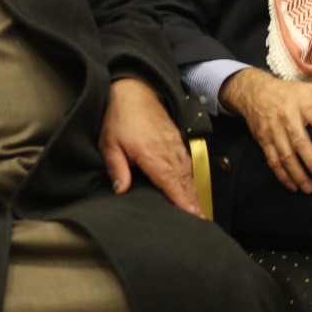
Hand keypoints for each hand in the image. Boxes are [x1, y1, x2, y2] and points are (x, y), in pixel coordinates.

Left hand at [99, 78, 202, 216]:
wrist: (133, 90)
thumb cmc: (119, 117)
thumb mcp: (109, 144)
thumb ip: (116, 168)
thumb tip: (121, 190)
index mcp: (151, 153)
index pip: (170, 182)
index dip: (181, 200)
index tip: (192, 215)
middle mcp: (167, 150)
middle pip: (184, 180)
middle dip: (193, 201)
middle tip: (201, 221)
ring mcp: (174, 143)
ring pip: (188, 172)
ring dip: (194, 191)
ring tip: (198, 211)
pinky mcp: (176, 139)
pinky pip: (187, 161)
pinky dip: (191, 177)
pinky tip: (191, 188)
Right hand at [218, 68, 311, 193]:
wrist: (254, 92)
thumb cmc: (289, 92)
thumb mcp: (311, 89)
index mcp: (302, 103)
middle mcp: (287, 116)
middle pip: (299, 141)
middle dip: (311, 160)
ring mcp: (274, 130)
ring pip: (285, 155)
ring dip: (297, 173)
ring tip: (309, 188)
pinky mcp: (263, 140)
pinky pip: (272, 160)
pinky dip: (282, 175)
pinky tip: (293, 186)